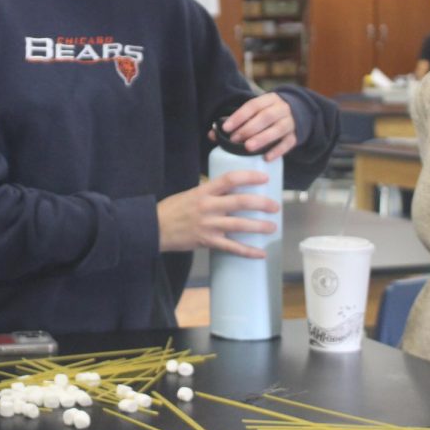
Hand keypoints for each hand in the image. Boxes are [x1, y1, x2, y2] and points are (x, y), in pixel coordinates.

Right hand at [156, 170, 279, 257]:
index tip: (264, 177)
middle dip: (262, 203)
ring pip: (240, 225)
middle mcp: (208, 206)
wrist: (154, 228)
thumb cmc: (172, 209)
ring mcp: (209, 225)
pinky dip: (248, 251)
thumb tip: (231, 191)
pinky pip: (232, 247)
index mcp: (204, 191)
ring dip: (259, 226)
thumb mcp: (191, 193)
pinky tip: (260, 253)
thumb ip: (210, 192)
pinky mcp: (207, 241)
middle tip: (275, 206)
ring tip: (272, 227)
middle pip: (241, 201)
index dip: (250, 176)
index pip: (230, 179)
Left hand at [209, 93, 296, 160]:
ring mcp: (290, 122)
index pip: (253, 105)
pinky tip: (266, 158)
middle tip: (234, 140)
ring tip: (248, 148)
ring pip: (278, 129)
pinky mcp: (295, 136)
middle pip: (266, 116)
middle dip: (249, 128)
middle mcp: (281, 109)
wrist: (296, 114)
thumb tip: (212, 134)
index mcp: (269, 100)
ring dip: (262, 138)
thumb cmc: (266, 115)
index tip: (226, 128)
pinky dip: (277, 151)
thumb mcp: (254, 112)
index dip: (239, 116)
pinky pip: (288, 143)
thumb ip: (235, 122)